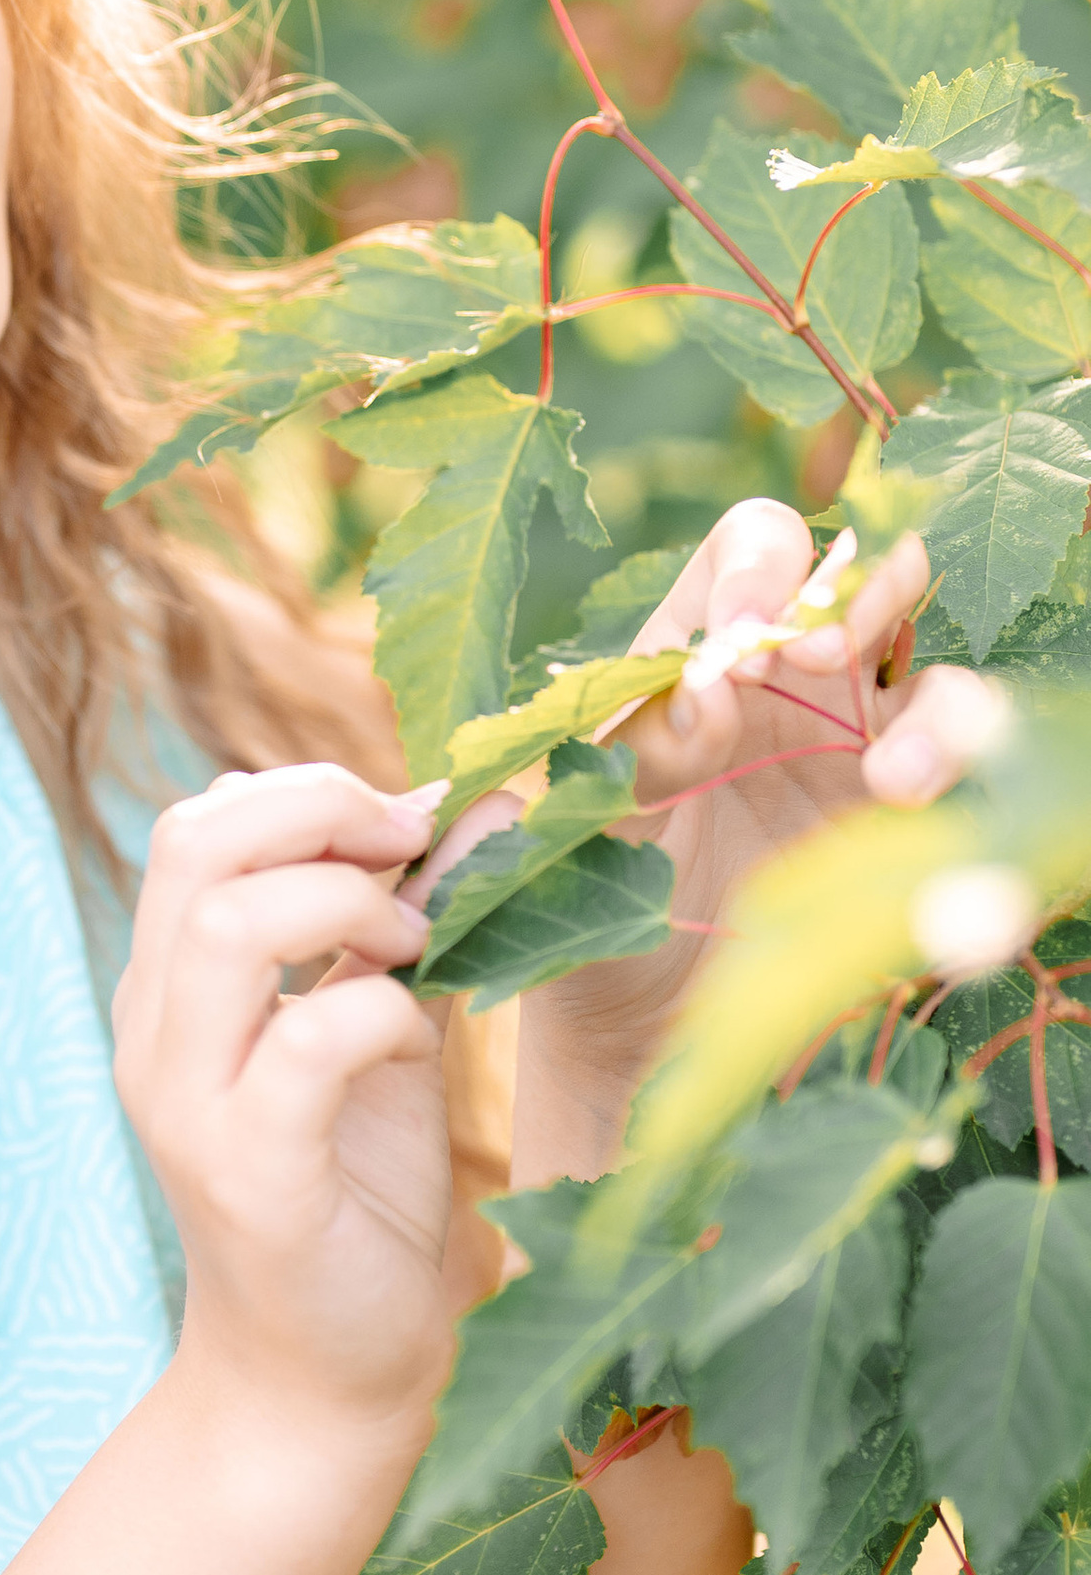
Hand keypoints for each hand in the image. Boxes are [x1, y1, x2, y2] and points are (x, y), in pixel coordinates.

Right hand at [114, 764, 465, 1441]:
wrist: (322, 1379)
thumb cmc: (353, 1199)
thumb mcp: (378, 1036)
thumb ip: (407, 927)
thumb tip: (484, 805)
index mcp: (172, 990)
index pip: (195, 824)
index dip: (305, 792)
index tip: (406, 826)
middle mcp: (155, 1034)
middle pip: (194, 843)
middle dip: (321, 811)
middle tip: (412, 853)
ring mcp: (190, 1104)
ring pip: (230, 925)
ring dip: (348, 905)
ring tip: (416, 946)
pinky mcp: (250, 1172)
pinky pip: (307, 1043)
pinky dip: (383, 1013)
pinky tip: (419, 1039)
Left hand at [509, 499, 1007, 1177]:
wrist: (640, 1022)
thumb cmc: (596, 900)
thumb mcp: (586, 824)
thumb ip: (635, 751)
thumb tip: (706, 690)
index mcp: (709, 651)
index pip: (753, 552)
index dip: (760, 566)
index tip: (744, 635)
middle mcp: (802, 682)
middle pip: (878, 577)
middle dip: (865, 598)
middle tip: (819, 661)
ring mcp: (872, 750)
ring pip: (951, 684)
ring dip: (944, 719)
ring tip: (890, 786)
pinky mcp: (922, 831)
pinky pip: (986, 794)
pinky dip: (987, 811)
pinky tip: (944, 873)